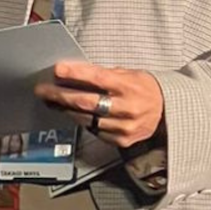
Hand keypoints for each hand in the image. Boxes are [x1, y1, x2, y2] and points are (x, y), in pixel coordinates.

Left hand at [35, 61, 163, 147]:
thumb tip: (73, 71)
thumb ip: (103, 74)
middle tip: (42, 89)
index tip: (58, 69)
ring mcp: (124, 127)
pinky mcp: (122, 140)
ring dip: (65, 109)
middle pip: (86, 102)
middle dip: (60, 95)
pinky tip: (71, 112)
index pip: (98, 78)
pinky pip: (95, 130)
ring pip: (87, 118)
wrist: (168, 111)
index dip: (76, 74)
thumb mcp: (128, 73)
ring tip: (51, 100)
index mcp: (129, 86)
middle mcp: (127, 107)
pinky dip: (81, 120)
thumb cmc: (144, 88)